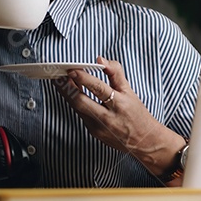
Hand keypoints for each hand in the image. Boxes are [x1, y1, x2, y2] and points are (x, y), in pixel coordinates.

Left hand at [56, 56, 183, 176]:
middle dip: (66, 88)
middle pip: (81, 102)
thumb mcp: (130, 91)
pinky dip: (75, 103)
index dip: (84, 79)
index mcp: (120, 104)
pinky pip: (81, 115)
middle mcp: (108, 117)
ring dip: (67, 94)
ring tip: (59, 81)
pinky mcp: (93, 133)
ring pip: (78, 108)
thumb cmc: (137, 113)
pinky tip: (71, 93)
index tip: (72, 70)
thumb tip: (100, 59)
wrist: (143, 141)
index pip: (99, 89)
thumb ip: (115, 73)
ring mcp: (99, 127)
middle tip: (57, 76)